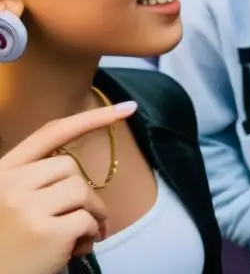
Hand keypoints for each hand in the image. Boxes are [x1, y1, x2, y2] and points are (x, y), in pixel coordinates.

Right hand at [0, 102, 136, 273]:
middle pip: (71, 168)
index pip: (51, 133)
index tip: (128, 108)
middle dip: (82, 195)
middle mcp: (9, 185)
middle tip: (72, 221)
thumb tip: (77, 168)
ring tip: (74, 237)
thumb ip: (37, 179)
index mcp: (2, 172)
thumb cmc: (11, 244)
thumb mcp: (12, 201)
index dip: (91, 118)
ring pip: (83, 192)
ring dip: (90, 216)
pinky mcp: (45, 231)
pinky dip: (89, 236)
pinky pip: (88, 221)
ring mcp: (26, 207)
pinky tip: (72, 250)